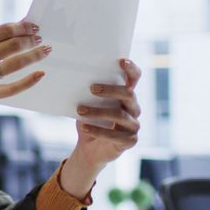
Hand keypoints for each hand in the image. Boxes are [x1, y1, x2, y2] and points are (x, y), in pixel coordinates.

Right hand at [0, 21, 50, 117]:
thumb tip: (23, 23)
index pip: (3, 31)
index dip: (22, 27)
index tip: (34, 27)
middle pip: (11, 46)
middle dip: (30, 40)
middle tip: (40, 38)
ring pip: (14, 64)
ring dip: (33, 56)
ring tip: (45, 50)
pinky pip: (12, 88)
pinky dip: (28, 81)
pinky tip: (40, 74)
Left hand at [60, 59, 141, 198]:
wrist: (90, 148)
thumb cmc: (90, 121)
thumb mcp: (88, 104)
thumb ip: (89, 92)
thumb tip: (75, 76)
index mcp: (126, 95)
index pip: (134, 78)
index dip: (131, 69)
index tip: (121, 61)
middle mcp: (134, 108)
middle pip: (128, 94)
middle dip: (110, 90)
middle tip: (92, 88)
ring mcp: (134, 125)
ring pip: (119, 115)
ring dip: (98, 112)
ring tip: (80, 110)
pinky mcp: (130, 141)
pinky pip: (114, 135)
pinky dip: (97, 130)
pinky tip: (84, 127)